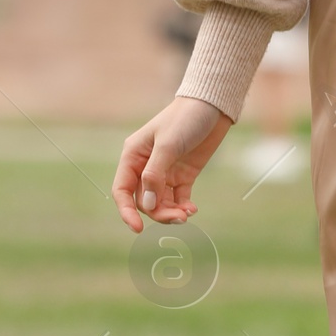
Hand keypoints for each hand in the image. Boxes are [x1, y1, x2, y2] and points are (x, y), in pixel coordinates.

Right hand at [113, 94, 232, 230]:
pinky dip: (183, 207)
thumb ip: (155, 175)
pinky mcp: (183, 175)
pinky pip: (178, 199)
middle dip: (158, 213)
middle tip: (179, 217)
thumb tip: (146, 204)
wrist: (212, 106)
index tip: (138, 229)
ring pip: (161, 203)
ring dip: (172, 212)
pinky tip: (192, 209)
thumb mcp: (168, 145)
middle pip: (144, 201)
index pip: (122, 190)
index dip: (127, 211)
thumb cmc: (185, 119)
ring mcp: (165, 172)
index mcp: (133, 156)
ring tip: (188, 213)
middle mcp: (145, 166)